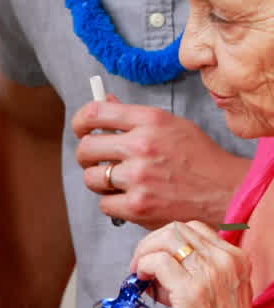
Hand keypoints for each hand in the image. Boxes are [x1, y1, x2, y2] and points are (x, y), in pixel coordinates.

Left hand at [73, 96, 248, 228]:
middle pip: (85, 148)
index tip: (81, 129)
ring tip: (123, 182)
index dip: (80, 122)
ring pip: (91, 178)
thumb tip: (106, 102)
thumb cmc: (199, 158)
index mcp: (151, 120)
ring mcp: (138, 177)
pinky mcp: (137, 206)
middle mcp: (142, 145)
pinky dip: (114, 204)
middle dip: (86, 157)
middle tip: (98, 162)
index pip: (95, 112)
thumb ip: (135, 118)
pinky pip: (104, 204)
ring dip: (101, 182)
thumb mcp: (172, 126)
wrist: (226, 192)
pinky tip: (134, 198)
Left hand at [130, 220, 273, 307]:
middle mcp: (225, 260)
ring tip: (140, 275)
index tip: (154, 258)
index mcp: (234, 257)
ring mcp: (209, 273)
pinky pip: (156, 262)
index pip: (193, 229)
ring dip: (144, 254)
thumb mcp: (217, 290)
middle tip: (140, 265)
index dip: (166, 241)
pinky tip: (142, 283)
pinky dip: (143, 267)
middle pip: (176, 229)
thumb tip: (158, 266)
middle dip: (151, 244)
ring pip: (165, 240)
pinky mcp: (190, 290)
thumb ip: (195, 272)